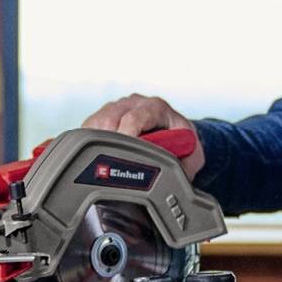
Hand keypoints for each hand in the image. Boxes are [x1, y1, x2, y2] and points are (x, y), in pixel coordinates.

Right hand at [81, 94, 205, 179]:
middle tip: (112, 167)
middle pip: (111, 118)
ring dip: (98, 143)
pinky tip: (97, 154)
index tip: (124, 157)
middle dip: (110, 144)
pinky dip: (90, 140)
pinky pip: (89, 126)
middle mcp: (136, 102)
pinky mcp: (105, 114)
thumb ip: (184, 165)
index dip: (127, 137)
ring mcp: (118, 106)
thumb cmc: (184, 144)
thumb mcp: (192, 155)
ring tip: (105, 163)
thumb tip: (172, 179)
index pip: (135, 118)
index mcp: (156, 107)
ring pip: (97, 122)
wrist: (177, 134)